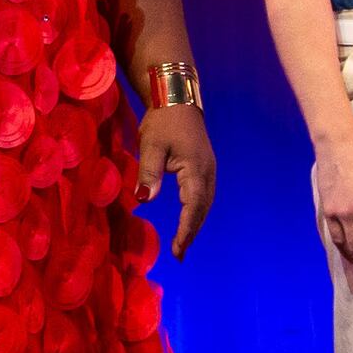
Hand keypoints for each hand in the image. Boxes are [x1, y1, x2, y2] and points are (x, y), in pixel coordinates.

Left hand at [133, 103, 218, 258]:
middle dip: (191, 232)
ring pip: (204, 203)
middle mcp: (207, 172)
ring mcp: (208, 169)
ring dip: (195, 223)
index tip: (178, 249)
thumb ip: (148, 172)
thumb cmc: (163, 121)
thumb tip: (144, 200)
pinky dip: (196, 211)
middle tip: (179, 254)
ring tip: (183, 243)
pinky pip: (202, 195)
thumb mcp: (151, 145)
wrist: (177, 98)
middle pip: (202, 209)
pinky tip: (188, 219)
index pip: (192, 207)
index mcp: (196, 169)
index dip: (186, 230)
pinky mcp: (204, 167)